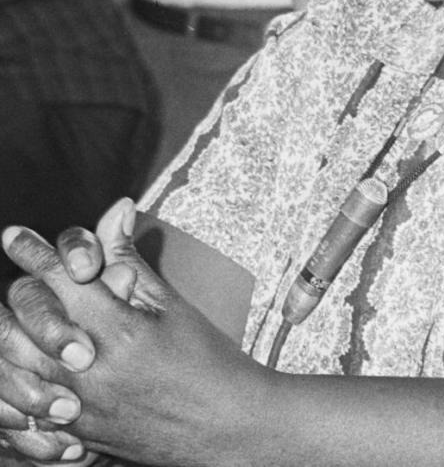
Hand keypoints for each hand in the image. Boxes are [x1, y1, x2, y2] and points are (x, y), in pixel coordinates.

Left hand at [1, 207, 266, 465]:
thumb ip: (131, 259)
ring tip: (15, 313)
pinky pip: (20, 406)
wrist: (224, 424)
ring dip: (10, 330)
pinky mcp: (72, 432)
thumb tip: (116, 211)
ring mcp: (77, 404)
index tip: (15, 235)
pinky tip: (18, 359)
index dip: (34, 250)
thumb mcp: (171, 304)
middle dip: (22, 287)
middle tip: (24, 271)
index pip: (60, 278)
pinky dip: (13, 378)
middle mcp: (90, 369)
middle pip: (28, 317)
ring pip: (13, 361)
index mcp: (120, 330)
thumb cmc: (206, 359)